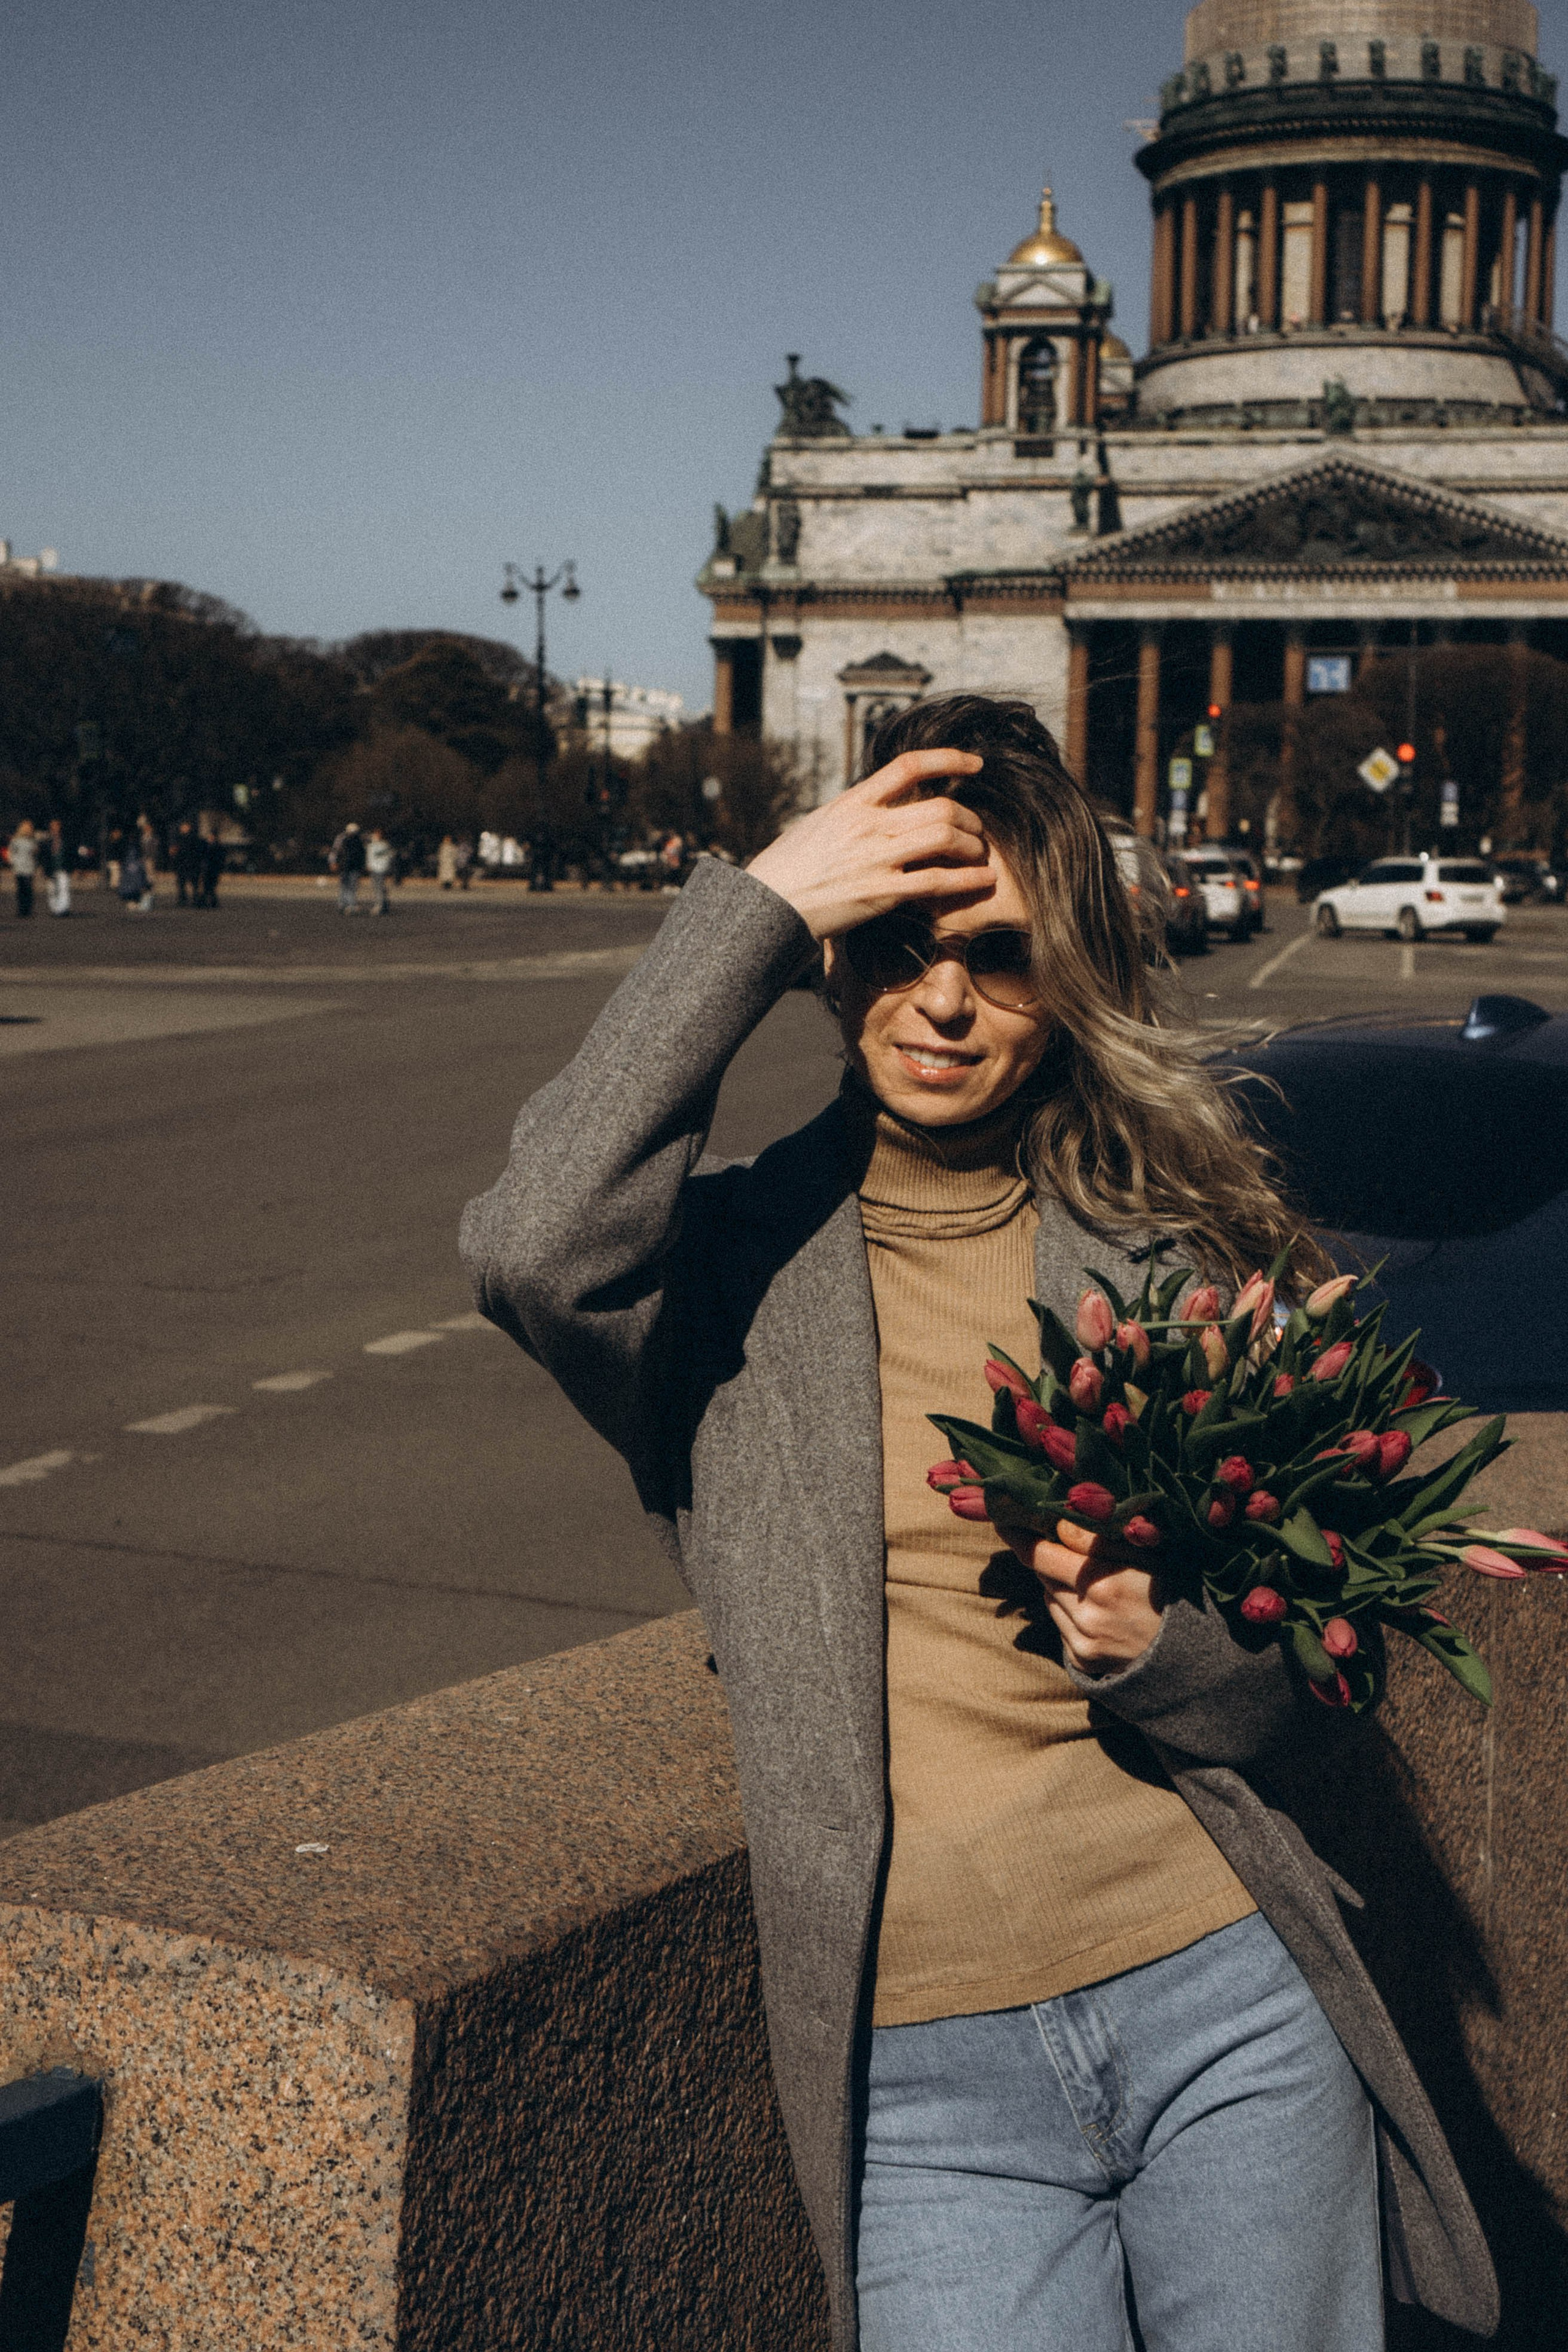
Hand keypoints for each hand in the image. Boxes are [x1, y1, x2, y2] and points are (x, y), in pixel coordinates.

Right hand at [747, 750, 990, 940]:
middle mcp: (869, 825)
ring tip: (978, 855)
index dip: (949, 759)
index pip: (910, 766)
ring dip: (973, 846)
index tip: (975, 764)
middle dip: (970, 819)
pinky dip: (969, 880)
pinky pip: (939, 882)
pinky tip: (983, 881)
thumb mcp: (823, 823)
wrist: (767, 903)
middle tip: (976, 831)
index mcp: (854, 802)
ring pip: (947, 838)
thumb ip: (858, 811)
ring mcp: (877, 859)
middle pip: (941, 807)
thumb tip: (884, 804)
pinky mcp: (882, 894)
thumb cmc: (792, 866)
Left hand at [1004, 1518, 1163, 1675]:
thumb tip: (1057, 1520)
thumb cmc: (1169, 1596)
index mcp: (1102, 1583)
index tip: (1004, 1520)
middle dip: (1051, 1559)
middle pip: (1043, 1575)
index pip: (1041, 1554)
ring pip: (1049, 1599)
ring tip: (1096, 1587)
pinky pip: (1060, 1626)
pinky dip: (1070, 1614)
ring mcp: (1082, 1642)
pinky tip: (1099, 1614)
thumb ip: (1098, 1539)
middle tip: (1073, 1553)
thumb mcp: (1145, 1556)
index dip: (1019, 1536)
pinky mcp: (1081, 1661)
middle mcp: (1087, 1615)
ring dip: (1060, 1587)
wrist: (1190, 1659)